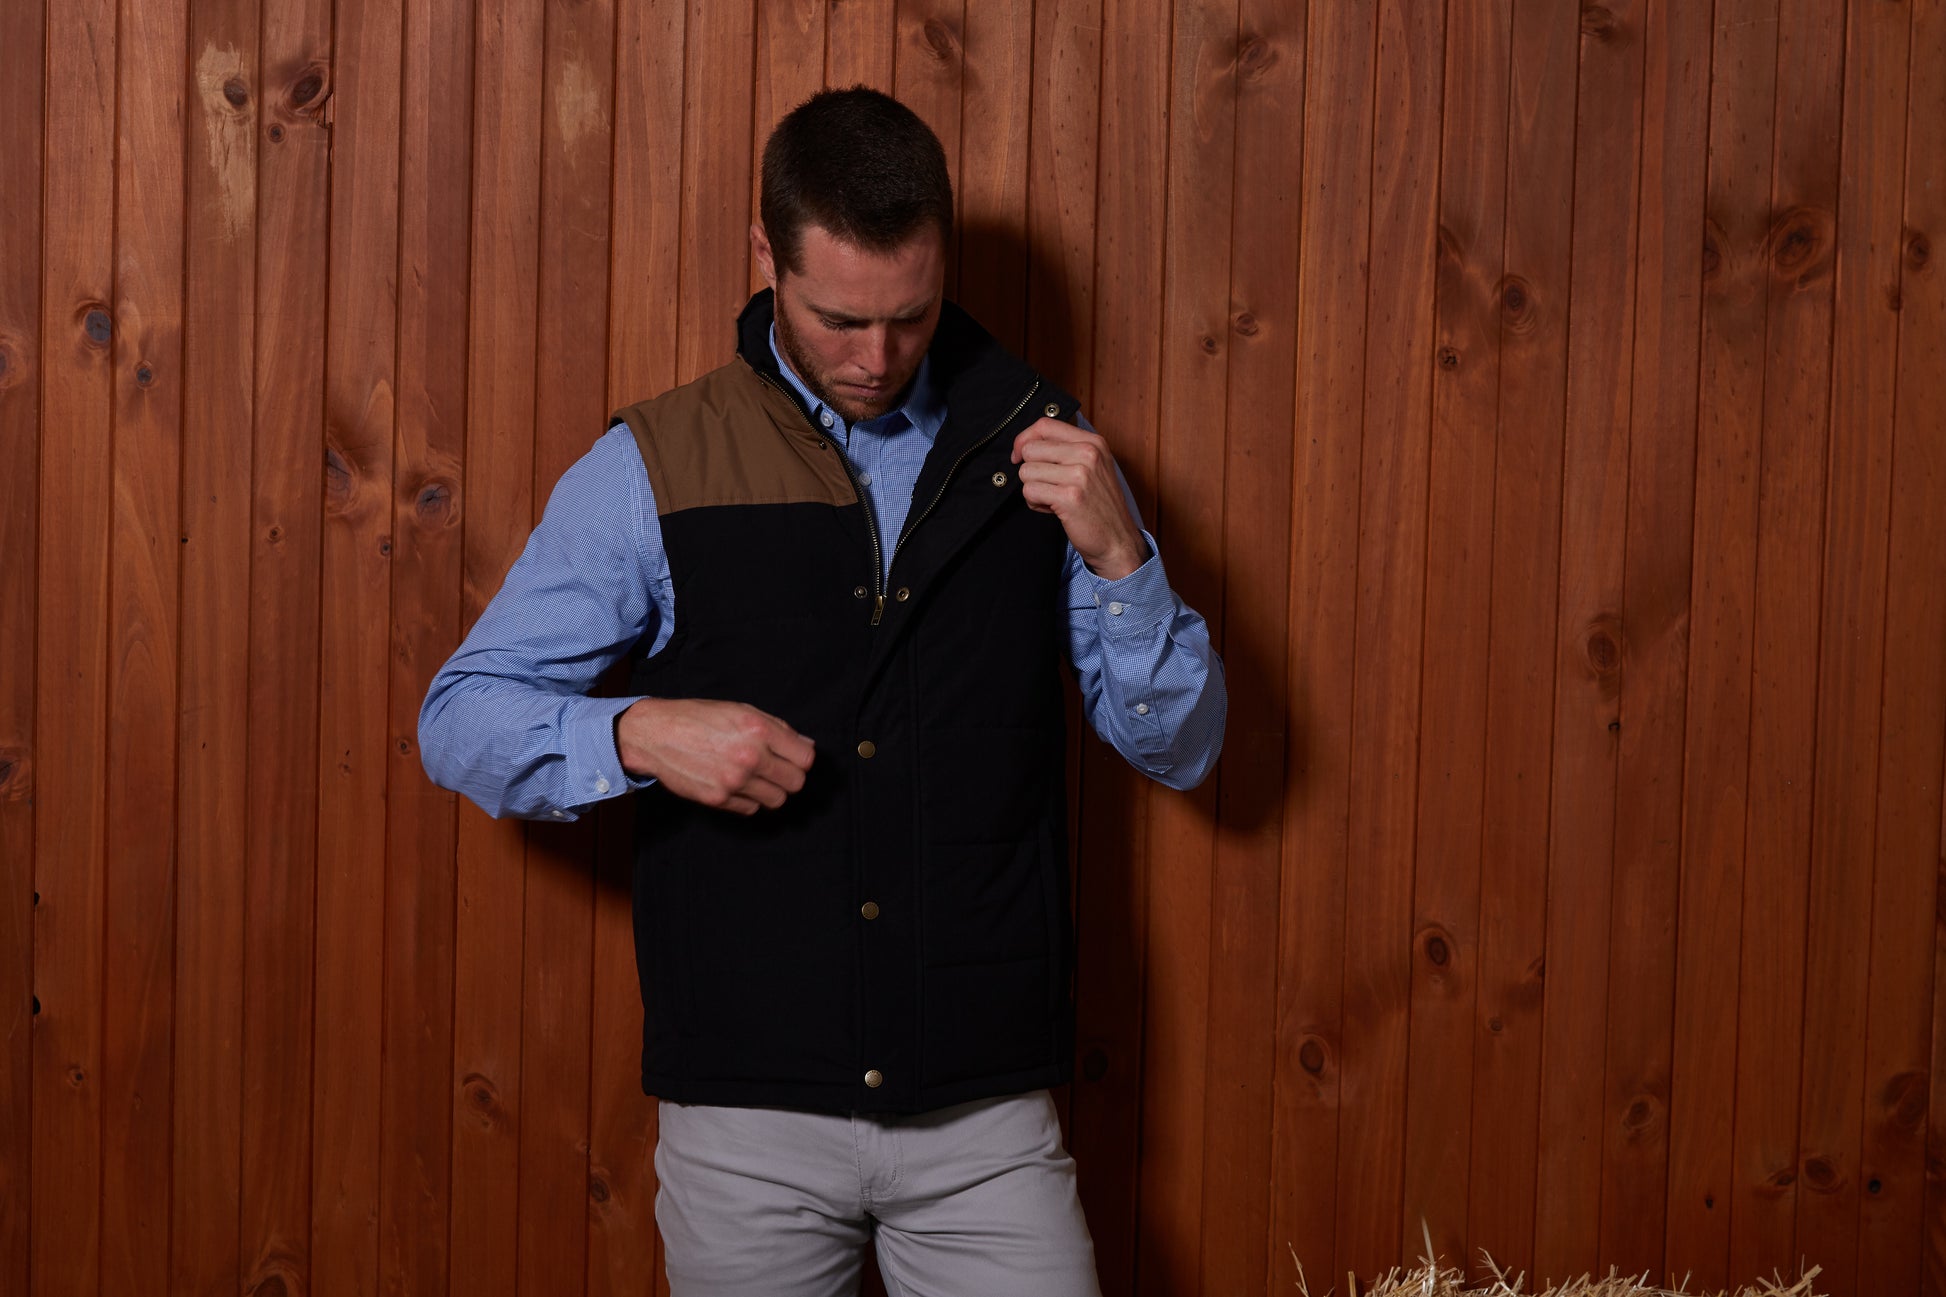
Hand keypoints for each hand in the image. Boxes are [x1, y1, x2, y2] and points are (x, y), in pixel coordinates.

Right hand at [616, 697, 814, 814]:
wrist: (656, 735)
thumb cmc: (698, 718)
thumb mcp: (741, 710)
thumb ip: (777, 728)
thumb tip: (806, 745)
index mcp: (759, 730)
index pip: (805, 758)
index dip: (801, 757)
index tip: (792, 756)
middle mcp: (750, 757)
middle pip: (796, 783)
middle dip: (790, 776)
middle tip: (776, 769)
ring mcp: (734, 781)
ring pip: (777, 800)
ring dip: (772, 791)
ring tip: (757, 778)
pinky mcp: (719, 799)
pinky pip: (751, 809)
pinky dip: (749, 800)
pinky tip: (737, 785)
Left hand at [1010, 418, 1146, 580]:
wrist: (1117, 539)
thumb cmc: (1099, 505)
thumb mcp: (1092, 466)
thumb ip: (1066, 449)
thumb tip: (1026, 442)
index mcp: (1093, 442)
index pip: (1044, 425)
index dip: (1024, 439)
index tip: (1020, 455)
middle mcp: (1088, 454)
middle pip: (1030, 449)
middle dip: (1030, 470)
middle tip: (1046, 485)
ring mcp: (1080, 475)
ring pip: (1026, 471)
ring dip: (1032, 489)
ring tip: (1052, 498)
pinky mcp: (1069, 497)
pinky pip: (1030, 491)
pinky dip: (1035, 503)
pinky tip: (1052, 509)